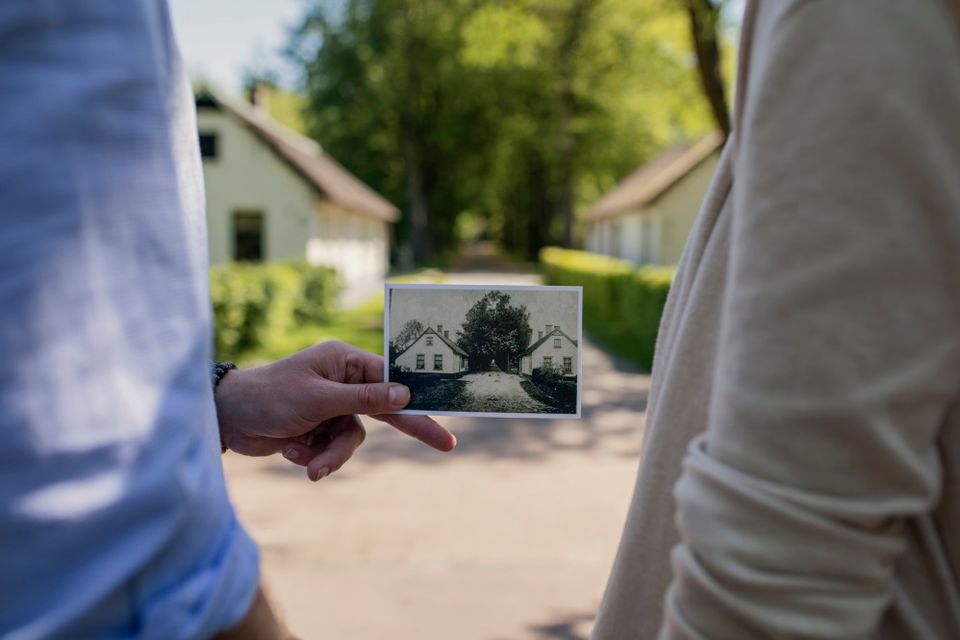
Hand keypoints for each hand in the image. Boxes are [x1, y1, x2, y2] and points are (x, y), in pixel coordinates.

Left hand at [215, 341, 455, 480]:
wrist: (226, 421)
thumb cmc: (269, 398)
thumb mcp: (320, 399)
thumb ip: (364, 399)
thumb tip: (404, 395)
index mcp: (343, 361)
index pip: (390, 378)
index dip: (416, 398)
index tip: (443, 412)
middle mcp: (340, 381)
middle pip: (383, 409)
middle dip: (405, 429)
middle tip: (445, 444)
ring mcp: (329, 406)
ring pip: (354, 438)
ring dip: (333, 455)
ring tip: (311, 466)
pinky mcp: (316, 429)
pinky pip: (333, 449)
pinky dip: (316, 457)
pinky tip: (292, 454)